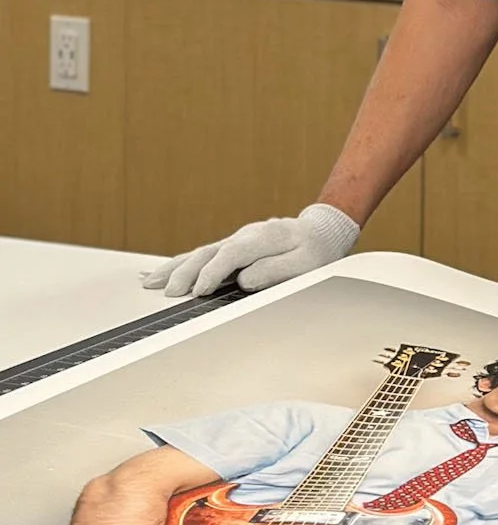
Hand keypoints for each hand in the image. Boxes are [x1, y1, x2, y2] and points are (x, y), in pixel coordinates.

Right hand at [141, 203, 359, 297]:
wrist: (320, 231)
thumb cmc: (315, 251)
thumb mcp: (306, 264)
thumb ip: (276, 270)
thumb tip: (245, 279)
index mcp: (264, 237)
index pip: (231, 254)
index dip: (213, 272)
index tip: (198, 290)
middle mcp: (245, 236)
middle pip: (209, 252)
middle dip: (185, 272)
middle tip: (168, 292)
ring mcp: (236, 240)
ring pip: (200, 253)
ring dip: (175, 268)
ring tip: (150, 282)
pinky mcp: (232, 247)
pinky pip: (203, 255)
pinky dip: (180, 264)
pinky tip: (159, 272)